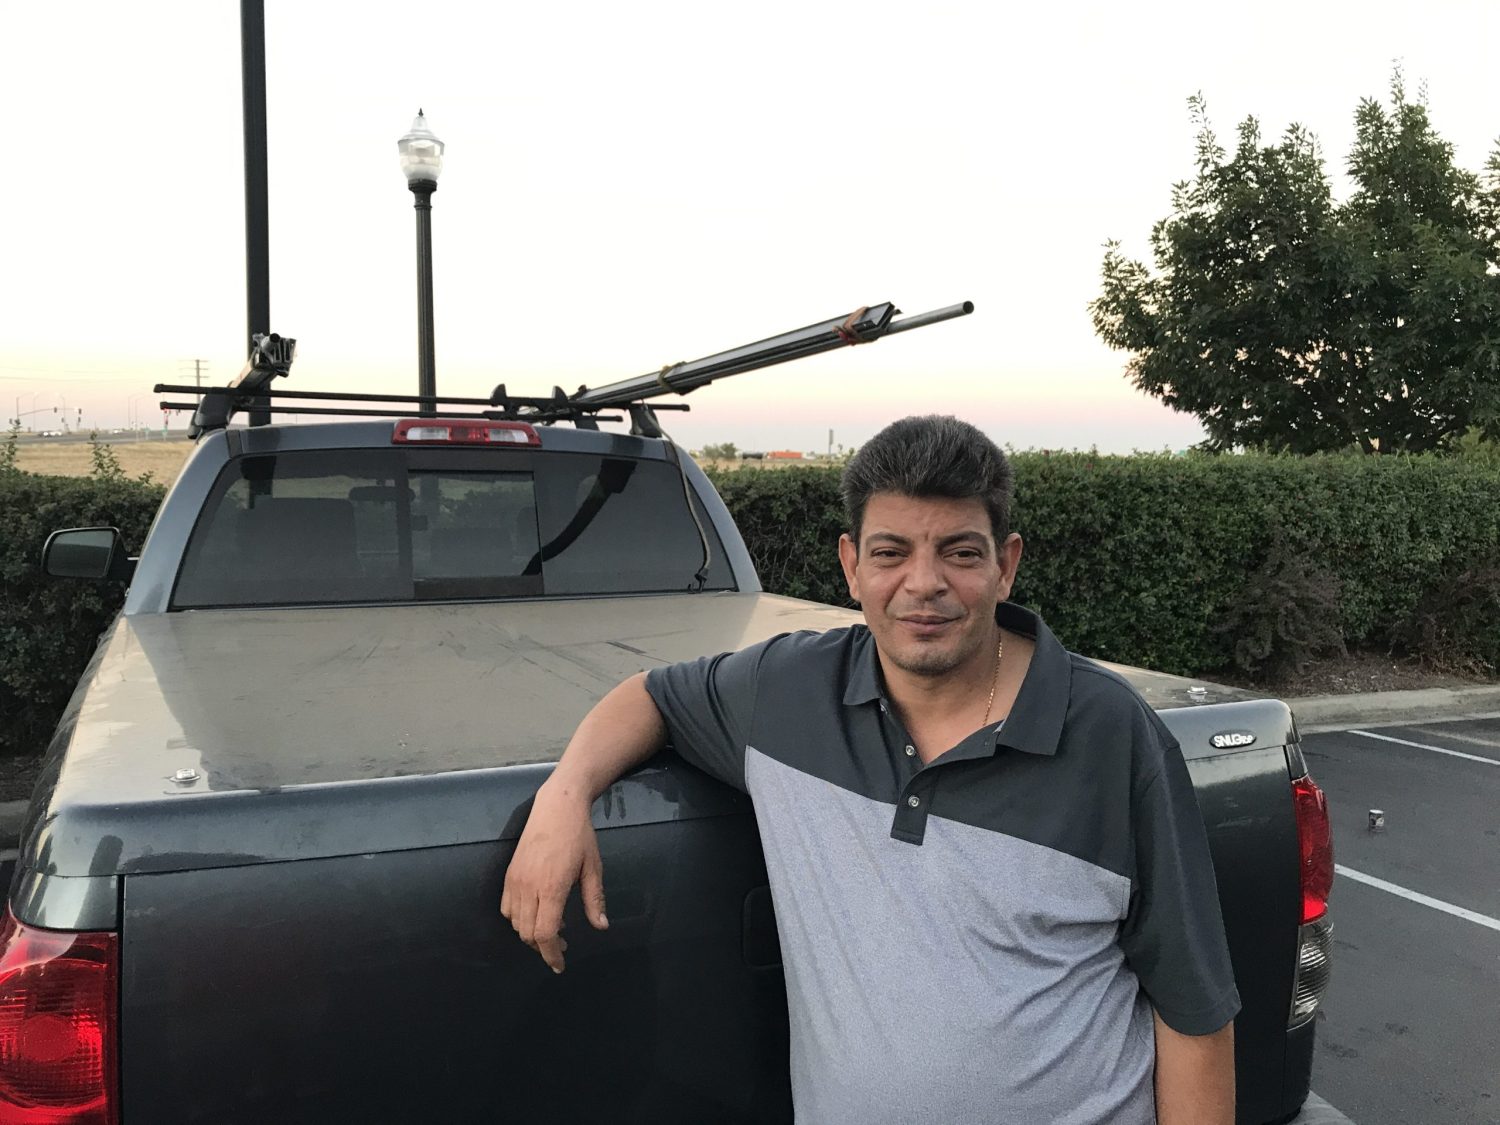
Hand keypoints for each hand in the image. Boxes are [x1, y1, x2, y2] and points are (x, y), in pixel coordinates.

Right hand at [500, 784, 608, 972]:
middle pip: (528, 934)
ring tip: (553, 927)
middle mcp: (528, 888)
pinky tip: (536, 912)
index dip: (551, 954)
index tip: (560, 964)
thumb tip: (601, 927)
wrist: (556, 807)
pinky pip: (506, 907)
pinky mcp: (508, 874)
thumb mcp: (593, 868)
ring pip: (515, 923)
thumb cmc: (580, 836)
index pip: (545, 934)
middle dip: (543, 947)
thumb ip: (594, 900)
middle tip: (562, 945)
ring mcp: (515, 881)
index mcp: (551, 889)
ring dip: (531, 933)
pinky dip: (518, 919)